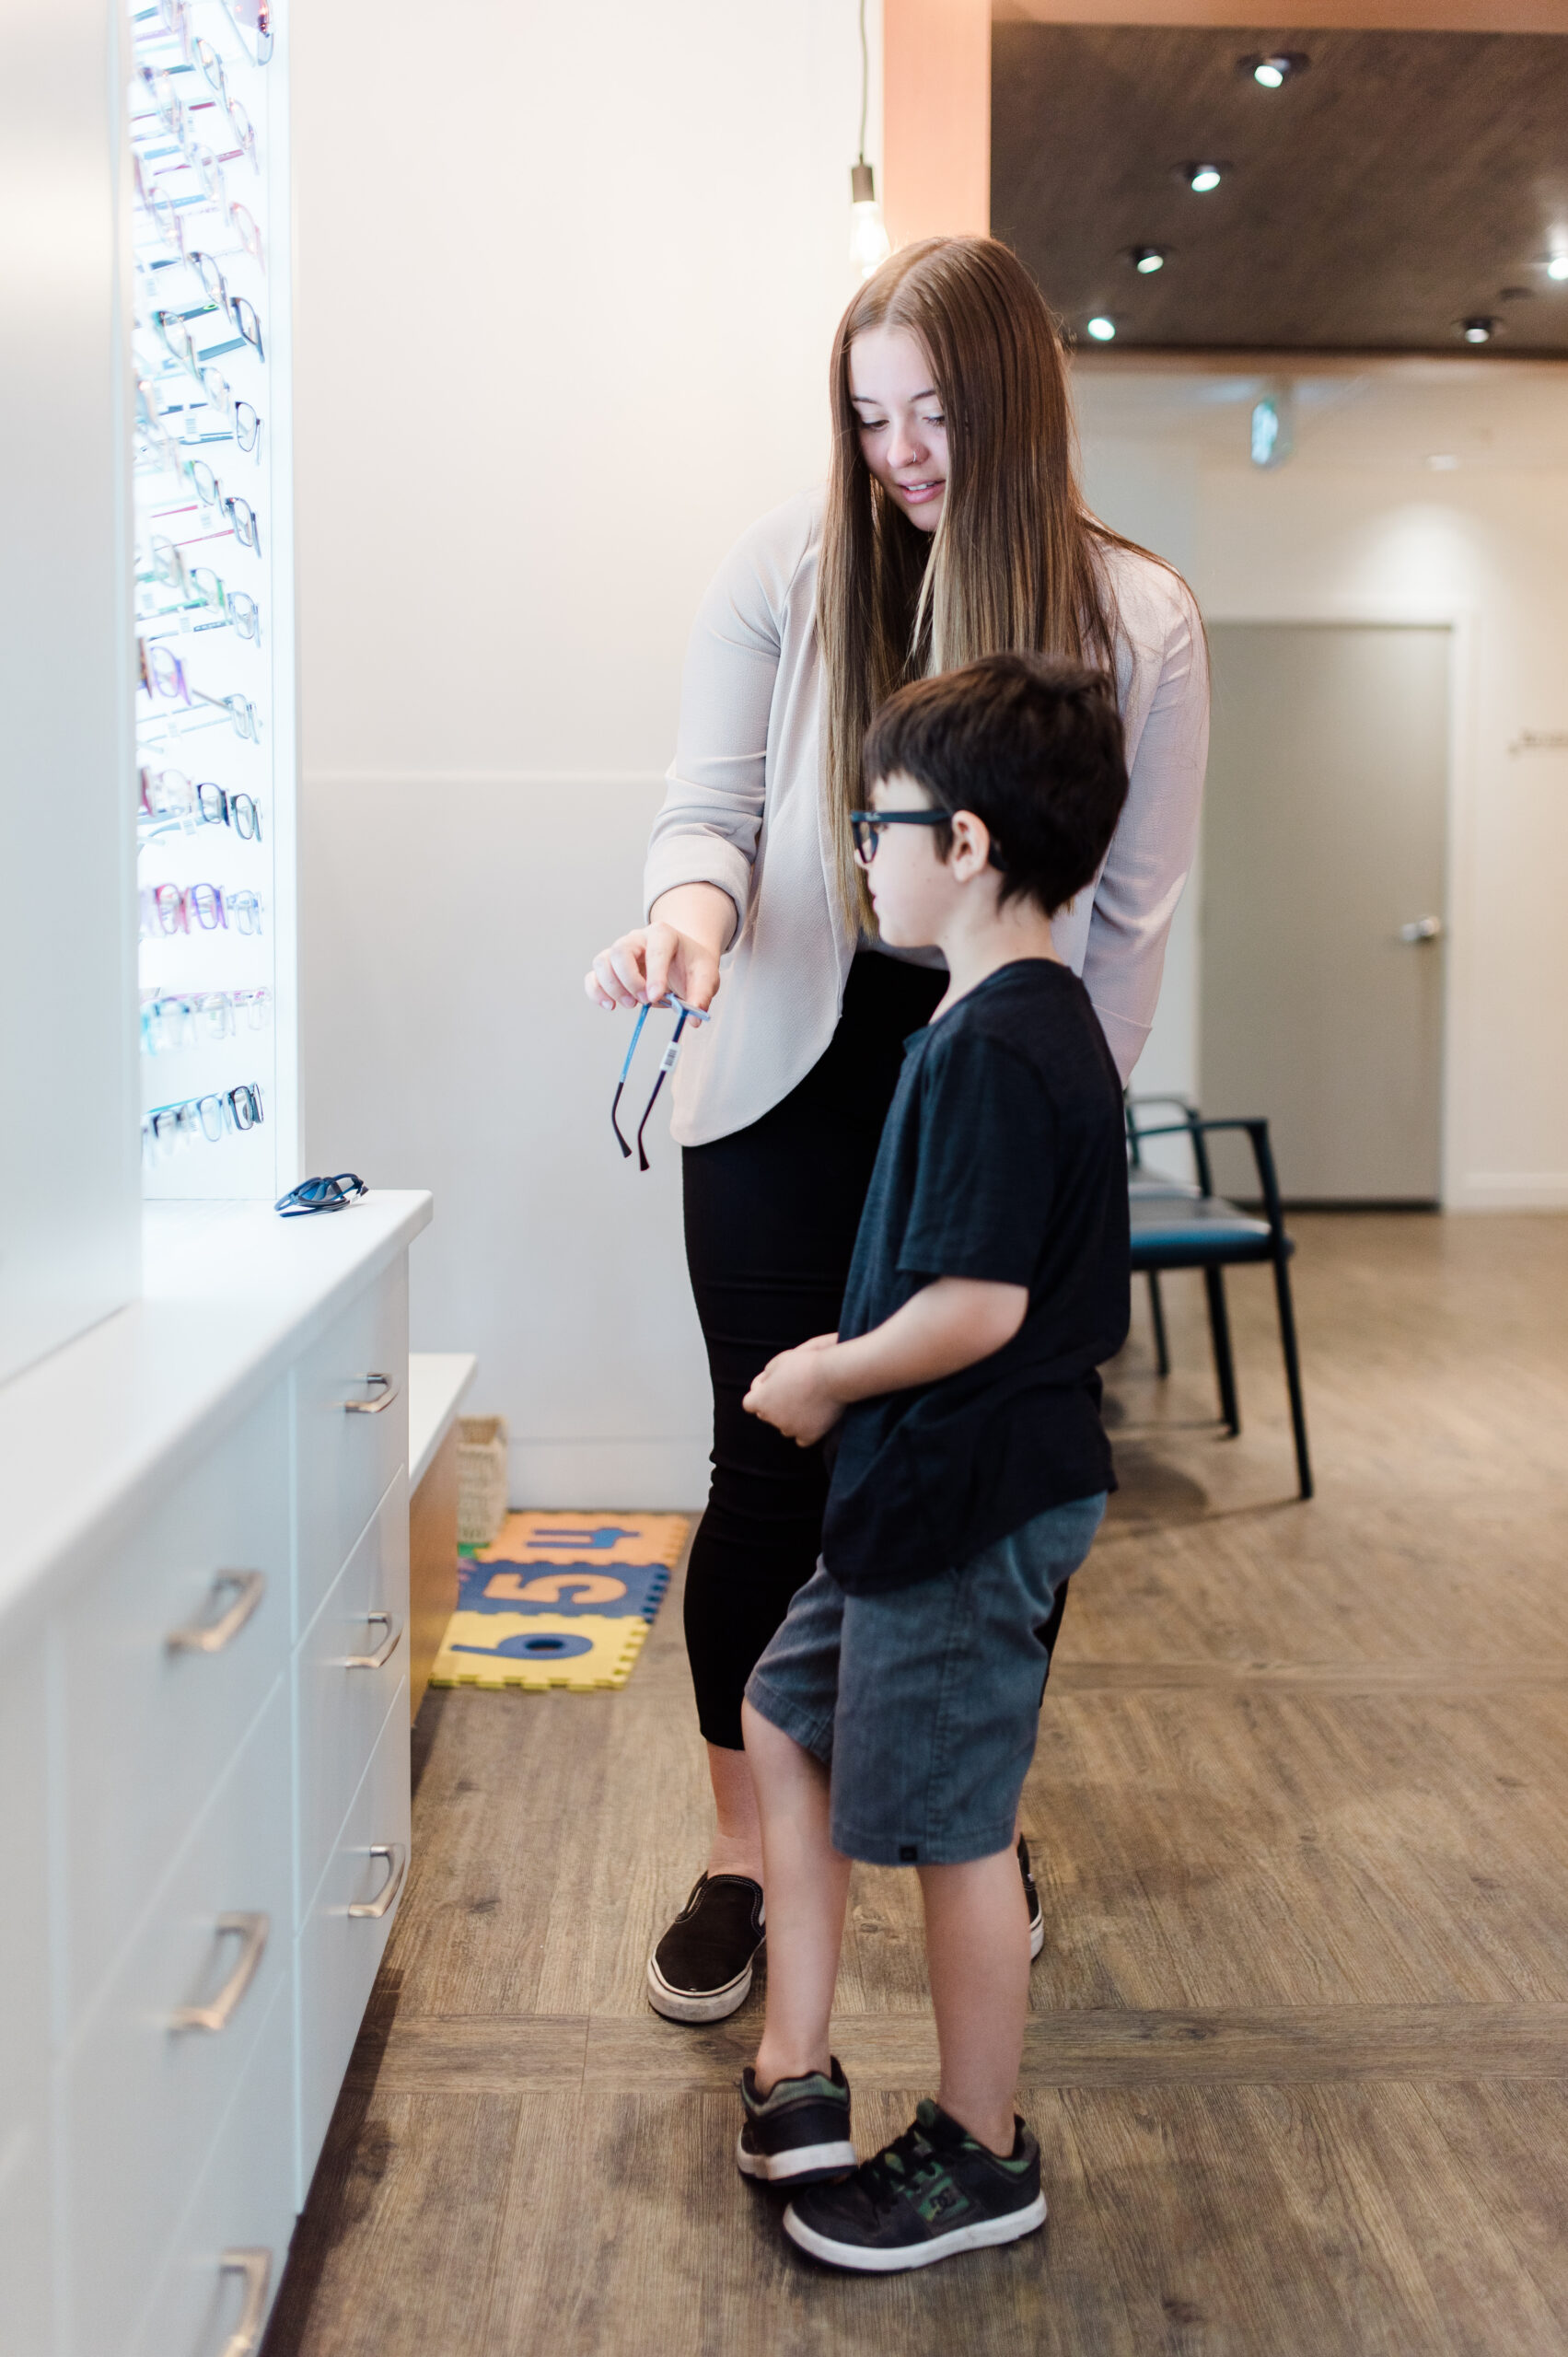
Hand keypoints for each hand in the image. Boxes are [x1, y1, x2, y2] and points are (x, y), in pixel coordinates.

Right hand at [585, 921, 719, 1013]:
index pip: (655, 950)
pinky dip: (596, 992)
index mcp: (663, 934)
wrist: (681, 958)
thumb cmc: (692, 965)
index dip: (654, 974)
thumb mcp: (706, 976)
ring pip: (602, 962)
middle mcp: (637, 938)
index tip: (656, 997)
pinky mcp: (610, 967)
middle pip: (620, 951)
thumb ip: (701, 995)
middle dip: (629, 980)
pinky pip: (593, 976)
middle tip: (644, 1001)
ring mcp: (620, 951)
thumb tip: (693, 1020)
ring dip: (612, 988)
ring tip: (630, 1004)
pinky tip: (610, 1005)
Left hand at [743, 1335, 842, 1446]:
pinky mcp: (809, 1436)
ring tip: (808, 1401)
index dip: (759, 1393)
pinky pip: (802, 1438)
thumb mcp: (779, 1362)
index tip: (773, 1382)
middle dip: (774, 1404)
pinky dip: (806, 1431)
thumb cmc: (805, 1364)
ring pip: (785, 1427)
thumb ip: (767, 1376)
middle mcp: (772, 1418)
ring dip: (791, 1418)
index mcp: (760, 1401)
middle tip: (793, 1389)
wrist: (832, 1375)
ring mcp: (790, 1429)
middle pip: (767, 1415)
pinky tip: (813, 1419)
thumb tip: (766, 1385)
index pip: (749, 1403)